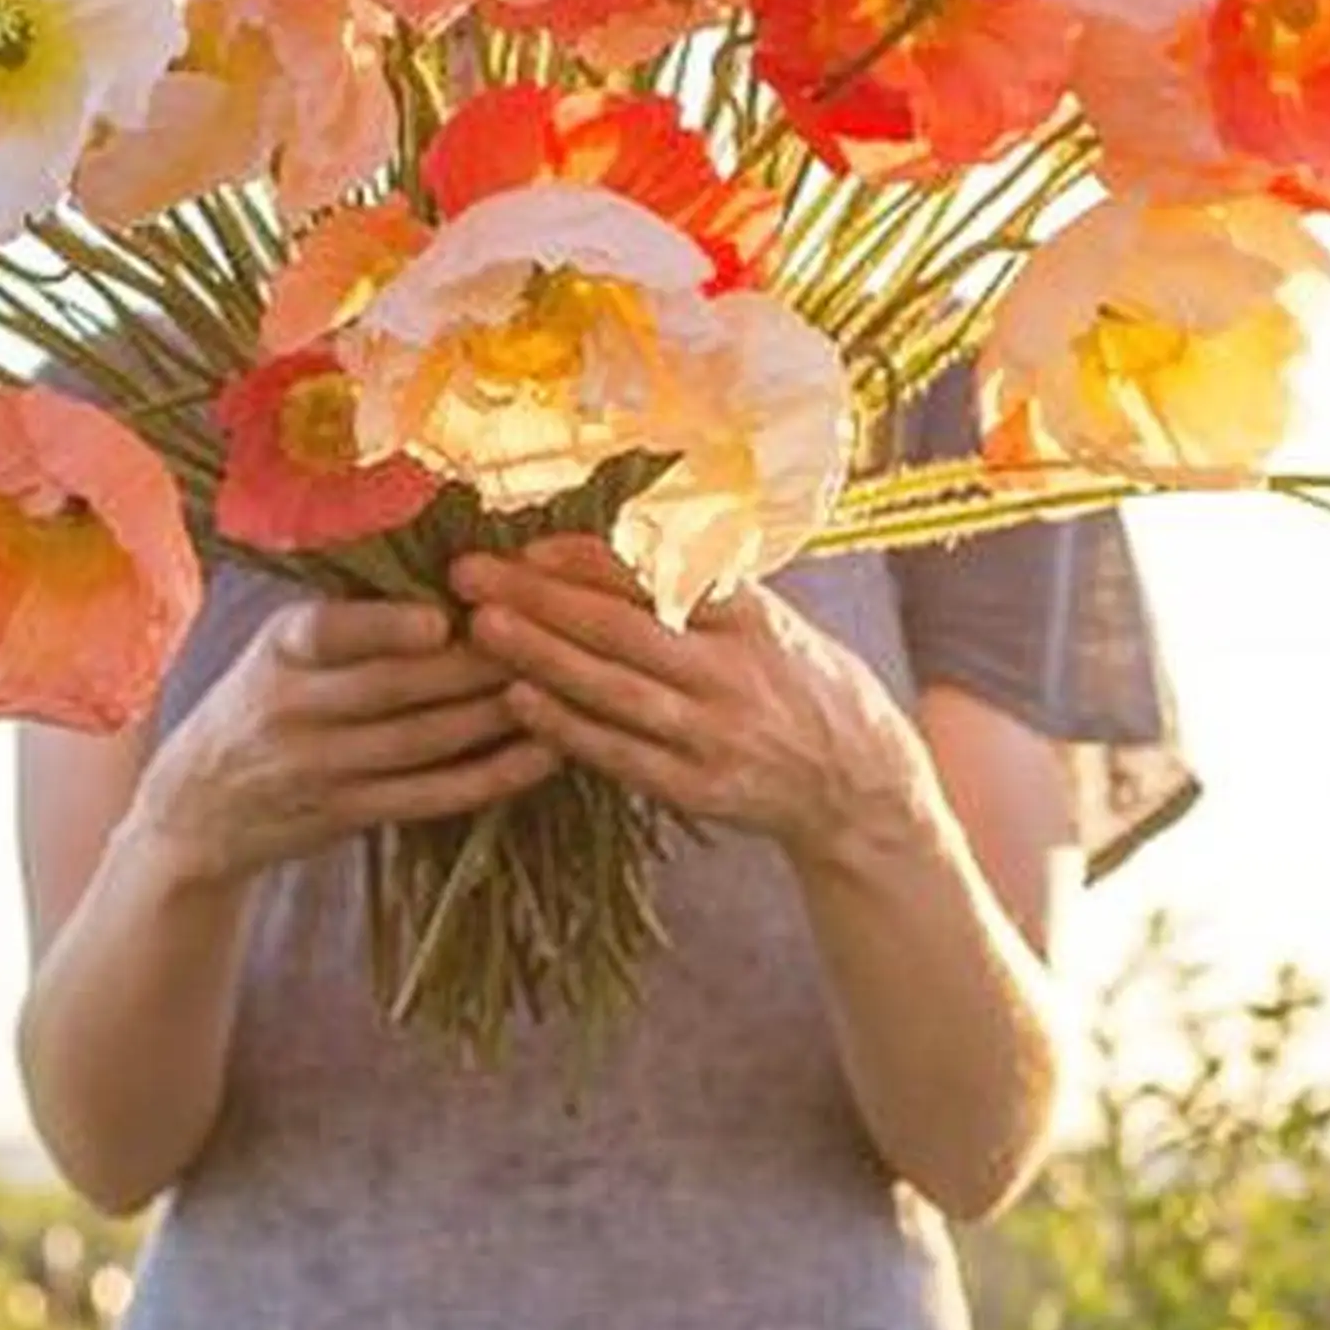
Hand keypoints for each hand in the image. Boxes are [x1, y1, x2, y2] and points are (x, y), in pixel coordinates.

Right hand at [136, 594, 552, 887]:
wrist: (195, 811)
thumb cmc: (258, 705)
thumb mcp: (277, 649)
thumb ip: (348, 617)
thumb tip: (454, 566)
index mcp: (279, 648)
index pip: (328, 631)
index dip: (386, 626)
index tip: (444, 617)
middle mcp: (292, 708)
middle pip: (395, 688)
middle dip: (477, 663)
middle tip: (549, 637)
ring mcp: (320, 769)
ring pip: (424, 741)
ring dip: (499, 715)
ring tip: (565, 685)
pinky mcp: (348, 816)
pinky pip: (432, 796)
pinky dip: (492, 776)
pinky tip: (544, 754)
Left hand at [448, 538, 929, 864]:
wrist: (857, 784)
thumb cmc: (797, 685)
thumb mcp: (770, 621)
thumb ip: (700, 587)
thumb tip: (609, 538)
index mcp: (752, 617)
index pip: (660, 577)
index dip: (588, 560)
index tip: (526, 545)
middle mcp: (736, 672)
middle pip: (625, 629)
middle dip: (542, 599)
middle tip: (472, 574)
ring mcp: (717, 736)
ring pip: (617, 691)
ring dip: (544, 659)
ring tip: (482, 629)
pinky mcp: (701, 790)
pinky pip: (623, 755)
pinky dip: (568, 729)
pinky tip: (518, 705)